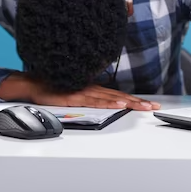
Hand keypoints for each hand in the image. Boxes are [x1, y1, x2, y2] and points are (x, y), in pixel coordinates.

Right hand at [30, 83, 160, 110]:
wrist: (36, 84)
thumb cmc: (55, 88)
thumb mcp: (76, 94)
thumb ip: (90, 98)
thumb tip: (103, 102)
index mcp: (95, 88)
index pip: (119, 95)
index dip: (135, 99)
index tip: (149, 104)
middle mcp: (94, 89)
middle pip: (120, 96)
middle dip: (138, 102)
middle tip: (154, 107)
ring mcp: (86, 92)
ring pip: (112, 98)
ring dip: (129, 102)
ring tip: (143, 106)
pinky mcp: (77, 97)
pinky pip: (96, 101)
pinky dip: (109, 103)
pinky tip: (120, 104)